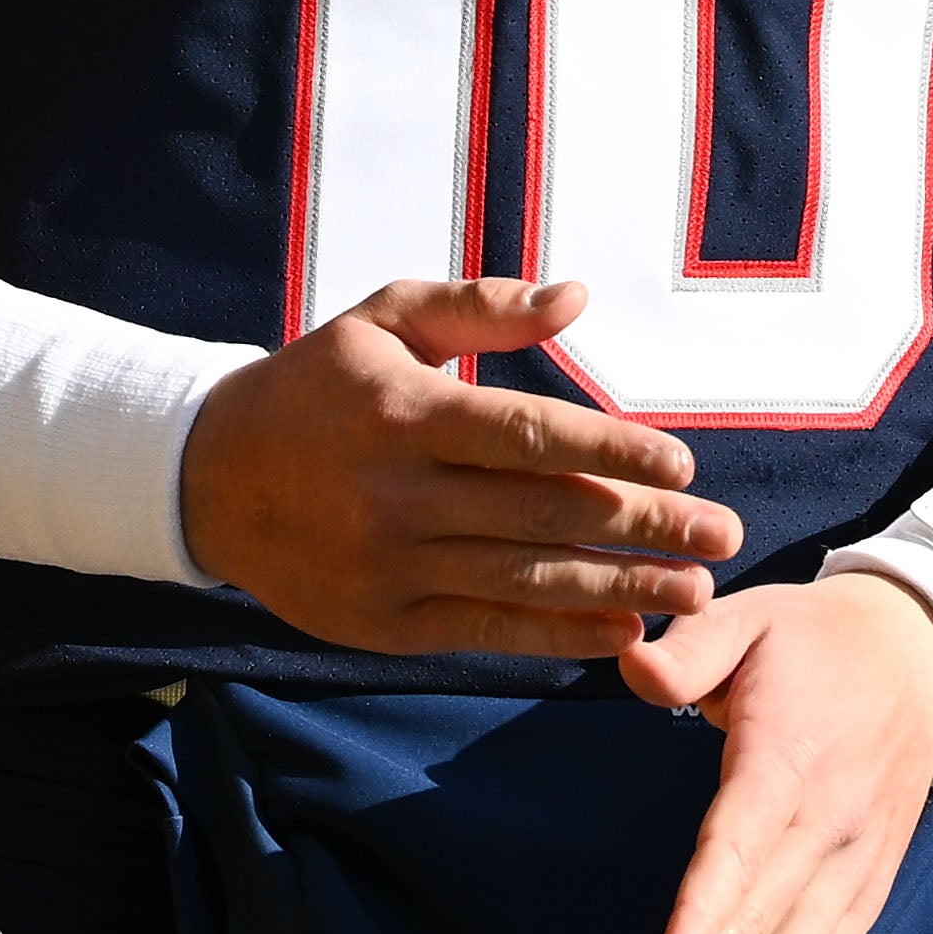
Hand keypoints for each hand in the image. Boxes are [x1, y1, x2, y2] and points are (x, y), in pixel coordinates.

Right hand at [182, 279, 737, 655]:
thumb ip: (481, 306)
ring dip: (620, 588)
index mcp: (406, 412)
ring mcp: (389, 566)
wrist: (208, 479)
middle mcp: (397, 494)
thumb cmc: (317, 386)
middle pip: (541, 515)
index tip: (686, 465)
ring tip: (694, 589)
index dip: (614, 452)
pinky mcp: (383, 623)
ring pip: (523, 581)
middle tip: (724, 537)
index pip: (528, 437)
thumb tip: (577, 298)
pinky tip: (622, 630)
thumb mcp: (385, 318)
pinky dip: (559, 636)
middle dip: (644, 527)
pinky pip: (486, 631)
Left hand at [610, 571, 932, 933]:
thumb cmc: (815, 642)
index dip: (707, 914)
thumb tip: (631, 669)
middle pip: (758, 928)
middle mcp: (824, 827)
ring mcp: (850, 868)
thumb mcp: (751, 617)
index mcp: (787, 760)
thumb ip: (688, 650)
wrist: (925, 659)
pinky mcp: (863, 892)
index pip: (740, 846)